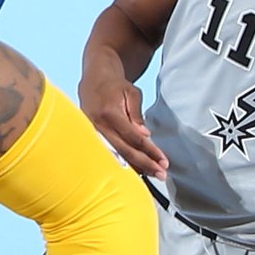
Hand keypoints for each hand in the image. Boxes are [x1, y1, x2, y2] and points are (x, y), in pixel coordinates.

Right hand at [77, 62, 165, 179]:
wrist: (93, 80)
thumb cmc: (115, 86)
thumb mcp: (131, 92)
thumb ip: (137, 114)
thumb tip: (145, 135)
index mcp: (110, 113)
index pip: (133, 137)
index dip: (150, 150)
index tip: (163, 161)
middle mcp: (98, 126)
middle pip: (124, 151)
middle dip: (144, 164)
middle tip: (161, 174)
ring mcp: (92, 133)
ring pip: (115, 156)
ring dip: (134, 167)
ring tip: (151, 174)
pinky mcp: (90, 138)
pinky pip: (108, 154)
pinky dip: (122, 163)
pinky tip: (135, 170)